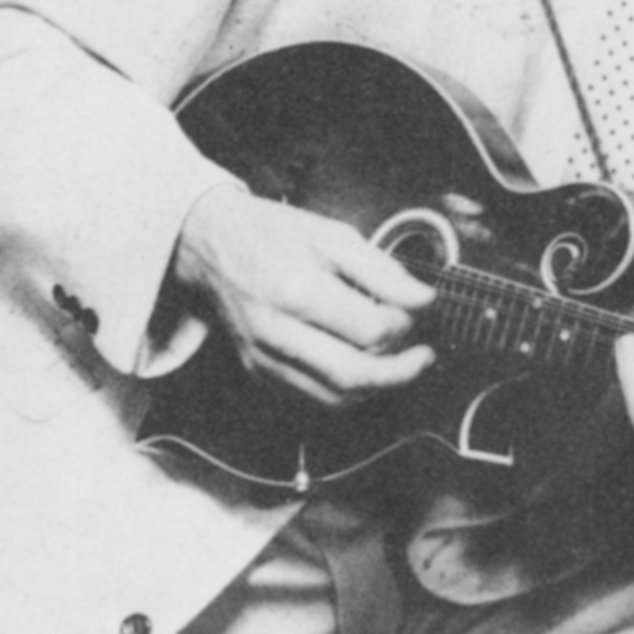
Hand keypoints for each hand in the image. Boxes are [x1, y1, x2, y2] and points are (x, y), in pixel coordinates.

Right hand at [174, 181, 433, 403]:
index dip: (405, 325)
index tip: (416, 311)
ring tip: (400, 364)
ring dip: (378, 387)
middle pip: (354, 376)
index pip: (370, 331)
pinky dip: (348, 391)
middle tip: (423, 357)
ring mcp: (265, 359)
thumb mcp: (332, 235)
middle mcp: (276, 333)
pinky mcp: (260, 373)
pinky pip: (315, 398)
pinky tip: (364, 369)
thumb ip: (382, 271)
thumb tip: (423, 300)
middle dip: (401, 372)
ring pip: (337, 398)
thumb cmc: (271, 235)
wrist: (210, 244)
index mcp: (295, 292)